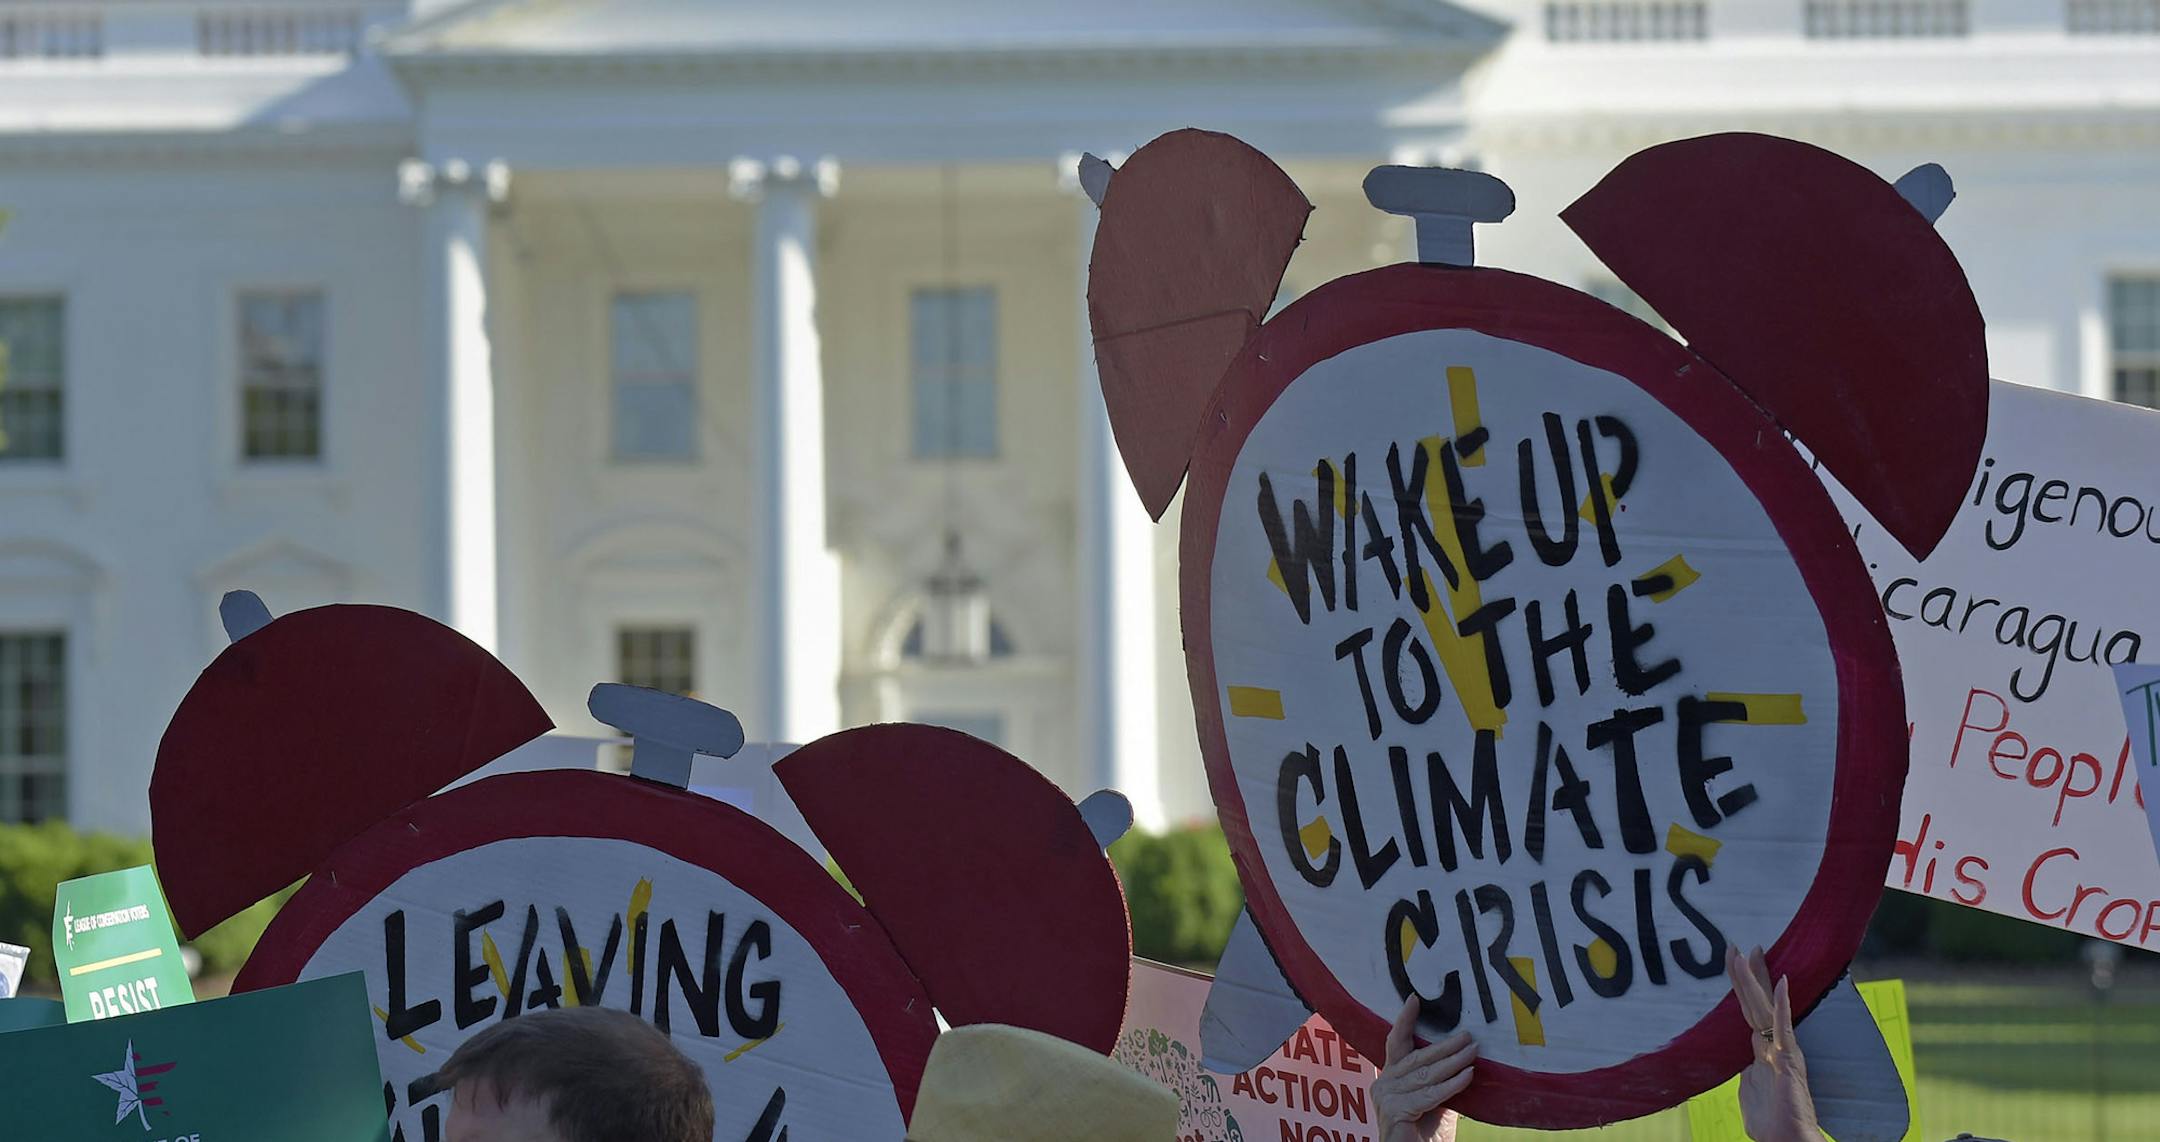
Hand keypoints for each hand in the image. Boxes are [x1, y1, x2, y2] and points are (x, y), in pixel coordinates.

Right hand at [1372, 995, 1476, 1141]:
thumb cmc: (1424, 1135)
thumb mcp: (1436, 1103)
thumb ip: (1440, 1083)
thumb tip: (1464, 1061)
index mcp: (1391, 1078)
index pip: (1396, 1043)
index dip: (1405, 1021)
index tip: (1415, 999)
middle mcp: (1383, 1084)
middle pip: (1416, 1057)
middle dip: (1445, 1045)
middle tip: (1468, 1036)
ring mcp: (1386, 1098)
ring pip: (1425, 1074)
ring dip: (1453, 1062)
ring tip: (1473, 1052)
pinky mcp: (1394, 1111)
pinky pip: (1430, 1094)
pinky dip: (1452, 1084)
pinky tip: (1468, 1076)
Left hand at [1726, 944, 1823, 1141]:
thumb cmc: (1771, 1123)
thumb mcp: (1750, 1091)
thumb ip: (1747, 1074)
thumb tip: (1742, 1064)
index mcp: (1762, 1052)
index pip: (1749, 1012)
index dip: (1742, 987)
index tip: (1736, 961)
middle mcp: (1773, 1046)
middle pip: (1755, 1003)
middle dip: (1746, 974)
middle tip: (1735, 945)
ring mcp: (1781, 1052)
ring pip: (1764, 1009)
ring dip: (1755, 980)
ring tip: (1747, 953)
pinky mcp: (1789, 1061)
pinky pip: (1784, 1027)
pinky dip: (1781, 1005)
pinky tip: (1781, 983)